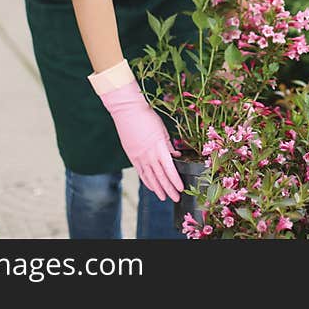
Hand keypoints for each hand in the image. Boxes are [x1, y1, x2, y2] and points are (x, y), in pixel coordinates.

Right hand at [90, 66, 183, 202]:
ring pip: (149, 177)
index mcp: (158, 147)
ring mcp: (139, 156)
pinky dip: (147, 181)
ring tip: (164, 197)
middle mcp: (148, 155)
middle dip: (169, 189)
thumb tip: (175, 157)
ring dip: (158, 189)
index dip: (175, 180)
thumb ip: (168, 145)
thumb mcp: (162, 130)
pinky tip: (152, 187)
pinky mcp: (132, 156)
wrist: (127, 110)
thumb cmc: (147, 117)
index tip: (181, 188)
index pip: (169, 169)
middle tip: (176, 198)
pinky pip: (140, 172)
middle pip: (160, 176)